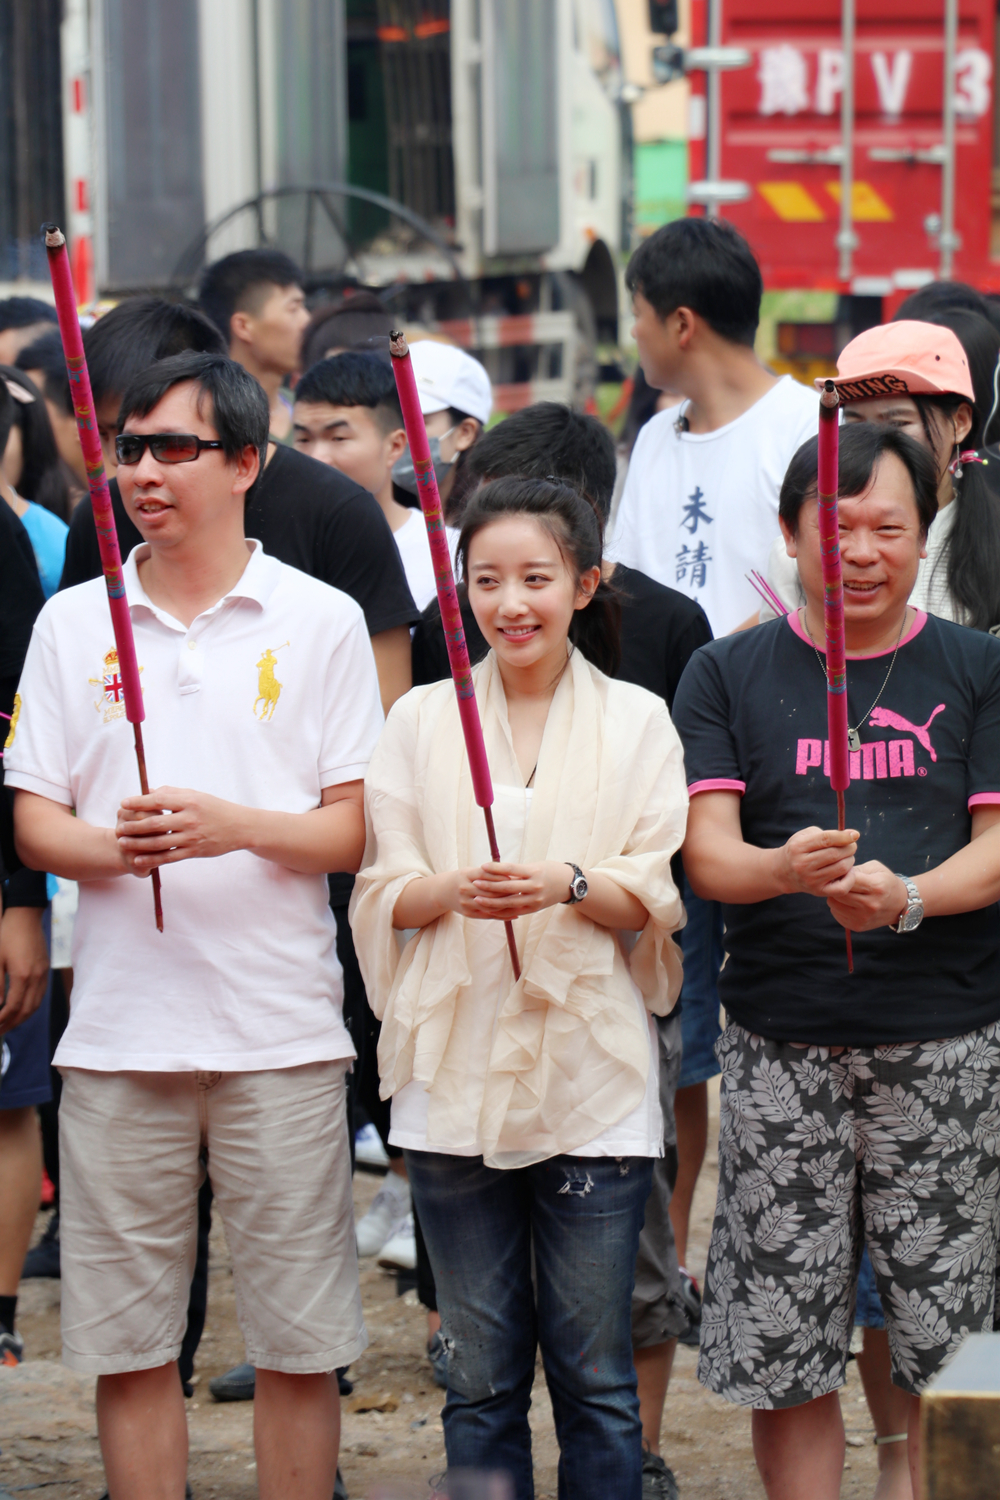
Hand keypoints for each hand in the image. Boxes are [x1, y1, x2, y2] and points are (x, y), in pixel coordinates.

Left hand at [0, 906, 48, 1033]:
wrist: (26, 917)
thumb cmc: (7, 936)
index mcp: (22, 976)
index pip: (13, 1007)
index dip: (3, 1019)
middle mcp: (36, 977)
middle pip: (27, 1010)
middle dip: (12, 1023)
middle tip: (0, 1031)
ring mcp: (43, 974)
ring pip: (36, 1005)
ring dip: (23, 1018)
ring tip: (10, 1023)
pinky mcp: (45, 970)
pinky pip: (41, 995)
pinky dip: (31, 1007)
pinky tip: (22, 1008)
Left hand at [116, 787, 246, 872]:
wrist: (240, 828)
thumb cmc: (216, 808)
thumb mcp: (197, 795)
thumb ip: (172, 793)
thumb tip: (147, 792)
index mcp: (190, 802)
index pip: (159, 800)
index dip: (139, 802)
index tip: (124, 803)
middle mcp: (190, 819)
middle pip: (155, 823)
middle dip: (134, 825)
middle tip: (119, 826)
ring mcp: (192, 837)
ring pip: (159, 842)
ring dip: (138, 843)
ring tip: (122, 842)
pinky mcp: (194, 852)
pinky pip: (169, 857)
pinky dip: (152, 859)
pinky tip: (138, 859)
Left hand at [449, 860, 574, 921]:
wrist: (569, 884)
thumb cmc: (550, 871)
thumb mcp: (535, 866)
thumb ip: (518, 870)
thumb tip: (496, 870)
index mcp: (534, 872)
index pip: (511, 869)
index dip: (495, 868)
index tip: (482, 866)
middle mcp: (535, 886)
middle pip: (508, 887)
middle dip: (489, 886)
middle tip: (475, 883)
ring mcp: (534, 900)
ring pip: (509, 902)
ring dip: (491, 902)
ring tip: (477, 899)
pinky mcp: (534, 909)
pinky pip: (514, 911)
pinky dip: (501, 911)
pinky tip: (490, 910)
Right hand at [775, 826, 858, 898]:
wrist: (784, 871)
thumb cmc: (801, 850)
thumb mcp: (806, 836)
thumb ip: (827, 834)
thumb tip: (852, 836)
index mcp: (798, 847)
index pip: (826, 839)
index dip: (844, 836)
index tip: (855, 835)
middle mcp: (802, 864)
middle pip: (835, 854)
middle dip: (849, 848)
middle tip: (851, 846)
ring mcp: (810, 880)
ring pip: (841, 868)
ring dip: (850, 860)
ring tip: (847, 857)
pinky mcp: (818, 891)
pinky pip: (842, 887)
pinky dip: (850, 878)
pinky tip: (847, 871)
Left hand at [827, 862, 908, 931]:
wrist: (899, 905)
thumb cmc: (885, 882)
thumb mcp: (876, 868)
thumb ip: (856, 869)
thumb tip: (836, 873)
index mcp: (876, 887)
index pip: (847, 880)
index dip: (841, 874)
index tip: (844, 873)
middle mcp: (870, 905)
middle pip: (838, 893)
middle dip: (836, 885)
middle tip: (841, 882)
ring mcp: (863, 918)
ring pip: (833, 904)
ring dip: (835, 896)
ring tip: (846, 893)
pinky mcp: (857, 926)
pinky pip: (836, 914)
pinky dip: (838, 907)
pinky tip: (848, 903)